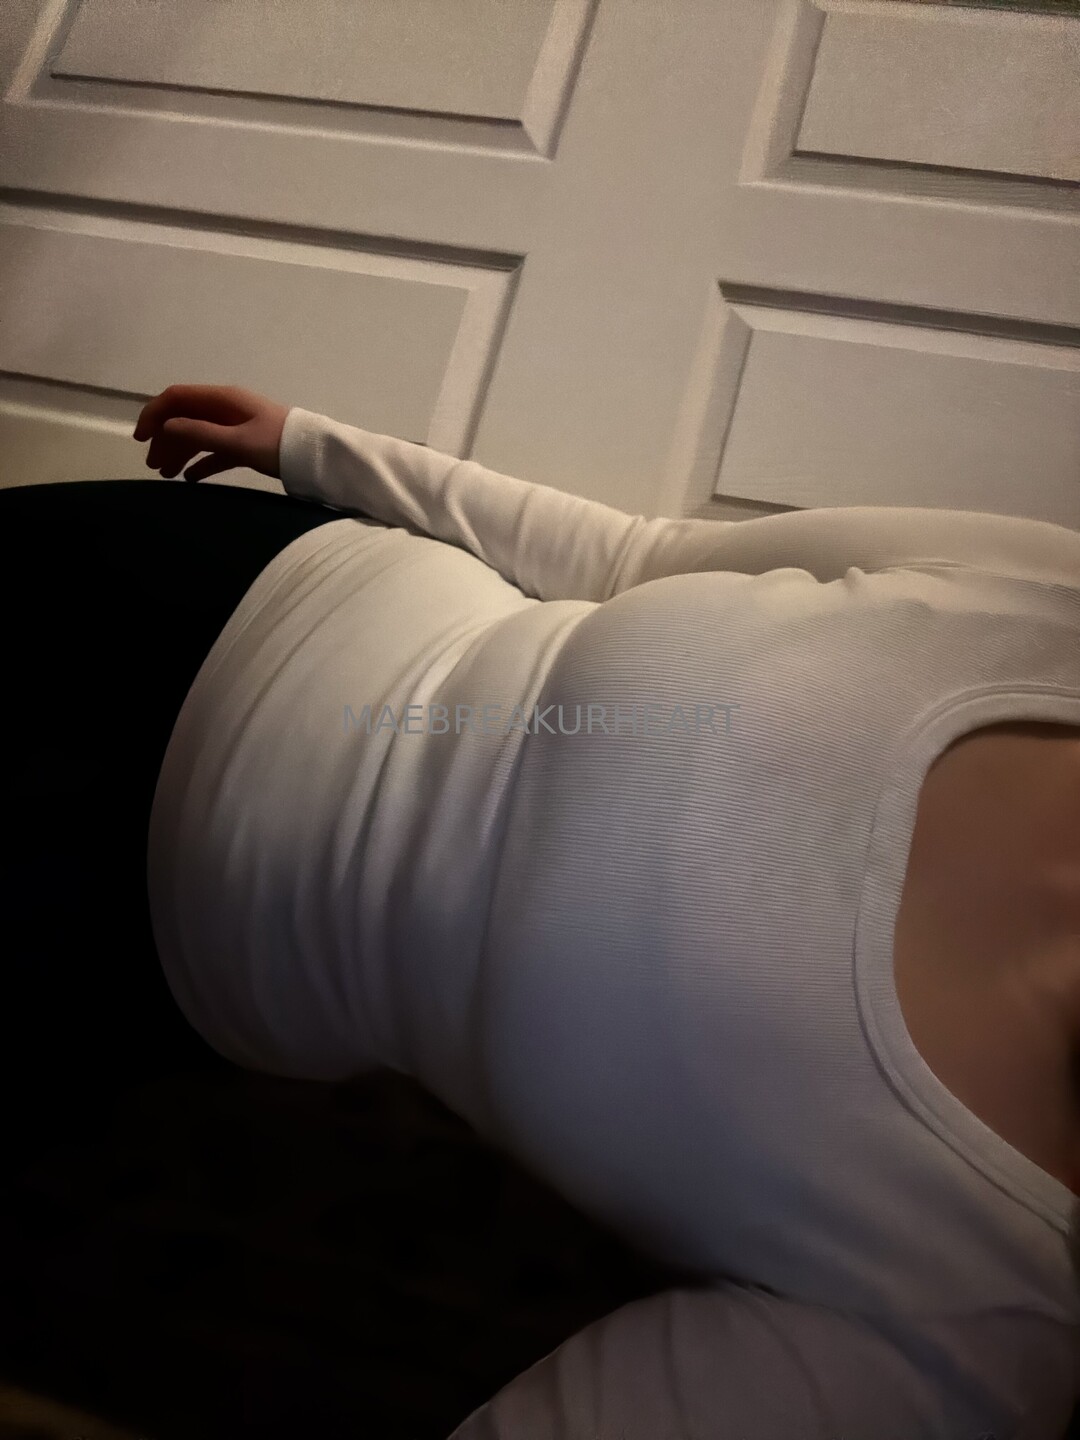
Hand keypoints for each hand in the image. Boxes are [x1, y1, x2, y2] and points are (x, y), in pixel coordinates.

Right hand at [133, 383, 289, 482]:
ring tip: (167, 475)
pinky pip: (216, 451)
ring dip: (180, 452)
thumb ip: (201, 433)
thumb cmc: (279, 445)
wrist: (319, 457)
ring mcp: (237, 427)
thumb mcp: (237, 441)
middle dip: (165, 438)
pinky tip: (190, 479)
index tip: (140, 439)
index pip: (177, 398)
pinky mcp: (247, 446)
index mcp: (223, 399)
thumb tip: (166, 428)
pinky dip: (201, 463)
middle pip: (185, 418)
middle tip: (153, 465)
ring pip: (199, 436)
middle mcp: (227, 409)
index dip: (155, 414)